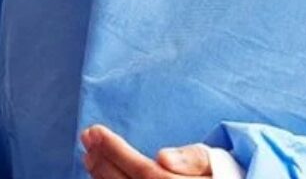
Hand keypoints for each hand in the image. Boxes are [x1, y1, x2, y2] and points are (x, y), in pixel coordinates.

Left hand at [82, 125, 212, 177]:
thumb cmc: (218, 176)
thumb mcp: (215, 162)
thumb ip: (194, 158)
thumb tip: (163, 157)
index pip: (145, 172)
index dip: (116, 151)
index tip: (95, 131)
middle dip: (104, 162)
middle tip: (86, 139)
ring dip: (102, 178)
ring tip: (89, 156)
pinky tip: (99, 178)